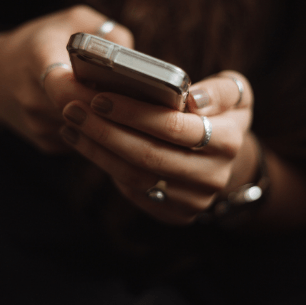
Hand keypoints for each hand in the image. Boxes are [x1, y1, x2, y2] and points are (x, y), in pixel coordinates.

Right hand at [0, 5, 132, 151]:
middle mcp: (33, 99)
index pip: (65, 87)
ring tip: (134, 109)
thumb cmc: (38, 43)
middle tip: (144, 102)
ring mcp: (38, 126)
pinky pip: (82, 140)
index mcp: (36, 60)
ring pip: (88, 131)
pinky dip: (98, 130)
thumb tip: (137, 58)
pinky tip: (108, 116)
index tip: (123, 89)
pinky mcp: (45, 144)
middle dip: (114, 109)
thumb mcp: (70, 21)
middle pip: (83, 114)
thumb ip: (106, 31)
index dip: (96, 93)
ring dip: (110, 122)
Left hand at [59, 71, 254, 223]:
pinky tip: (85, 143)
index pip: (174, 127)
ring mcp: (193, 200)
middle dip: (105, 131)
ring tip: (72, 125)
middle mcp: (213, 176)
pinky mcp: (174, 214)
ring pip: (135, 176)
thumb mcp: (234, 94)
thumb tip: (193, 100)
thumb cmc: (219, 115)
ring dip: (97, 150)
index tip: (100, 98)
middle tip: (72, 109)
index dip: (133, 113)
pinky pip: (133, 191)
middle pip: (148, 155)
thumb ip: (220, 90)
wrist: (222, 159)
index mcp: (228, 142)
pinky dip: (105, 165)